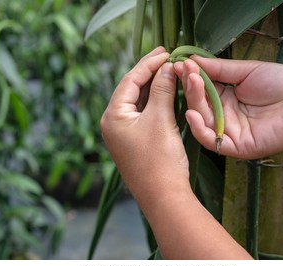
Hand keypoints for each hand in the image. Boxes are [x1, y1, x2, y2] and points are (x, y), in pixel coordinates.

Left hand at [100, 47, 188, 199]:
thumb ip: (163, 89)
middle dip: (150, 73)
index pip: (130, 80)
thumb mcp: (161, 119)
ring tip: (169, 70)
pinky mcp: (134, 142)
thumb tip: (168, 66)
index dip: (148, 63)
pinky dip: (155, 103)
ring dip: (154, 87)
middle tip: (167, 56)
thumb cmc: (159, 159)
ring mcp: (123, 134)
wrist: (163, 197)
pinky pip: (143, 115)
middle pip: (132, 90)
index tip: (166, 51)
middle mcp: (113, 123)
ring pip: (138, 102)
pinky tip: (167, 93)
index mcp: (113, 116)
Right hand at [174, 57, 282, 158]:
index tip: (180, 63)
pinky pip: (213, 142)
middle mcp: (225, 116)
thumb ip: (220, 70)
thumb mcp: (246, 71)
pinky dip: (200, 130)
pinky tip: (192, 113)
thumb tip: (193, 60)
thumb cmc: (282, 84)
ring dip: (194, 102)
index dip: (191, 78)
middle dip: (191, 87)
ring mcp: (230, 132)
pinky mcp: (238, 146)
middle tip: (185, 70)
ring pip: (203, 121)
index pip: (202, 90)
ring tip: (193, 81)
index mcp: (227, 99)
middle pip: (199, 105)